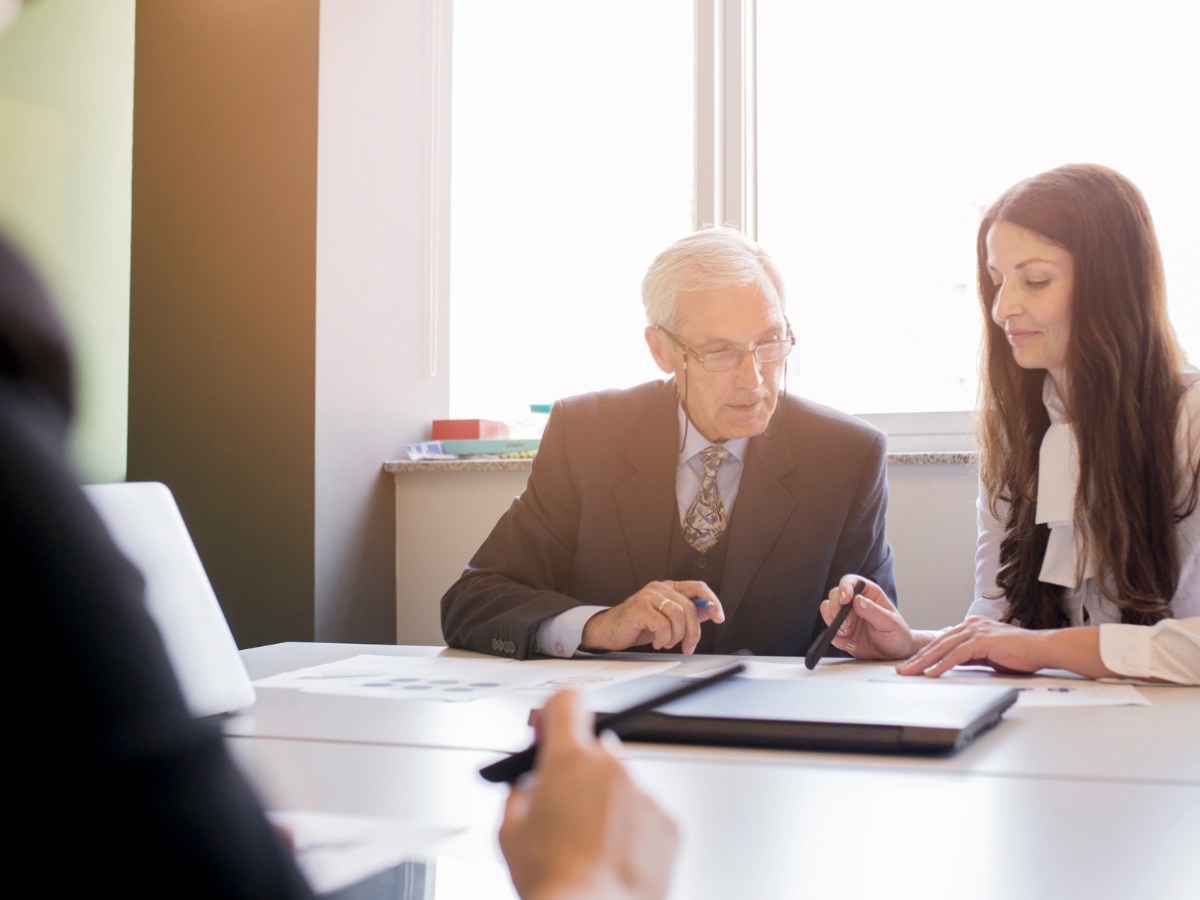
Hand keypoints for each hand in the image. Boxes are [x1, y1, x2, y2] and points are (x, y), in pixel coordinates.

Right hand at [499, 690, 677, 899]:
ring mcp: (643, 793)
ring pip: (620, 785)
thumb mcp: (509, 831)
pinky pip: (644, 814)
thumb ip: (519, 792)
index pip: (567, 701)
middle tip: (563, 807)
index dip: (555, 711)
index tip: (550, 724)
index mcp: (569, 760)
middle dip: (578, 772)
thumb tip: (527, 784)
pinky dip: (631, 829)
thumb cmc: (553, 881)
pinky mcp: (667, 822)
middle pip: (593, 750)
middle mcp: (611, 767)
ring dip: (605, 805)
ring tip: (588, 846)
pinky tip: (611, 856)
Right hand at [580, 580, 724, 653]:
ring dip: (676, 636)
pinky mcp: (640, 607)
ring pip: (679, 616)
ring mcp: (649, 596)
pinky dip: (663, 638)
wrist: (609, 631)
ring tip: (667, 642)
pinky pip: (663, 625)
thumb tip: (709, 612)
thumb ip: (686, 614)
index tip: (719, 617)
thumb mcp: (666, 620)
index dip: (712, 601)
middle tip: (688, 646)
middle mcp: (659, 588)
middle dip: (693, 632)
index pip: (697, 587)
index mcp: (668, 588)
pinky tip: (657, 641)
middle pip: (690, 607)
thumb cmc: (637, 625)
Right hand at [820, 575, 919, 659]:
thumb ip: (874, 611)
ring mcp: (846, 617)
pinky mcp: (841, 632)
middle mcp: (854, 603)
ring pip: (827, 610)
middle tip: (846, 623)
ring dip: (833, 620)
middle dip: (836, 608)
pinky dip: (834, 634)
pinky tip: (848, 641)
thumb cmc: (897, 634)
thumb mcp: (890, 622)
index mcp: (868, 594)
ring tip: (847, 631)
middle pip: (834, 595)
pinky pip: (829, 629)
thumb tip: (858, 600)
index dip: (844, 587)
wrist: (894, 654)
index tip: (845, 599)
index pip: (851, 581)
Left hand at [896, 617, 1047, 676]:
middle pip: (937, 644)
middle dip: (918, 658)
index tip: (912, 664)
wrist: (1041, 648)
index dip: (925, 654)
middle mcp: (971, 626)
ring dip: (924, 662)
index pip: (942, 642)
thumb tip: (953, 665)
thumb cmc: (1020, 654)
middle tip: (902, 670)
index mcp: (971, 628)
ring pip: (943, 648)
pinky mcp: (982, 641)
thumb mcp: (988, 655)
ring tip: (910, 672)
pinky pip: (956, 656)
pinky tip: (931, 673)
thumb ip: (970, 657)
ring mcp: (976, 632)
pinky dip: (942, 665)